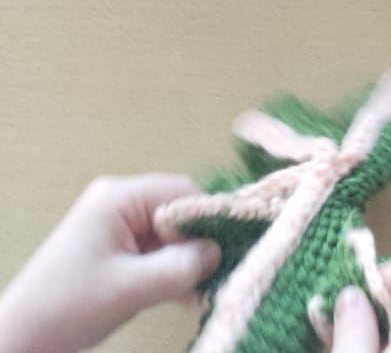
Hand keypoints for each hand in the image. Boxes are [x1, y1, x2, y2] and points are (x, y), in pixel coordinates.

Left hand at [0, 175, 219, 352]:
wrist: (18, 341)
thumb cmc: (66, 309)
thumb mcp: (129, 288)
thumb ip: (179, 267)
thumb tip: (219, 251)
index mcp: (118, 198)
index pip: (181, 192)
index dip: (208, 218)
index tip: (230, 248)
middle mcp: (117, 204)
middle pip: (177, 212)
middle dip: (197, 243)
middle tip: (217, 274)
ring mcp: (113, 228)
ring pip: (168, 235)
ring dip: (184, 261)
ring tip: (202, 290)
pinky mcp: (112, 252)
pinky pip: (153, 252)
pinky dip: (169, 271)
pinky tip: (186, 295)